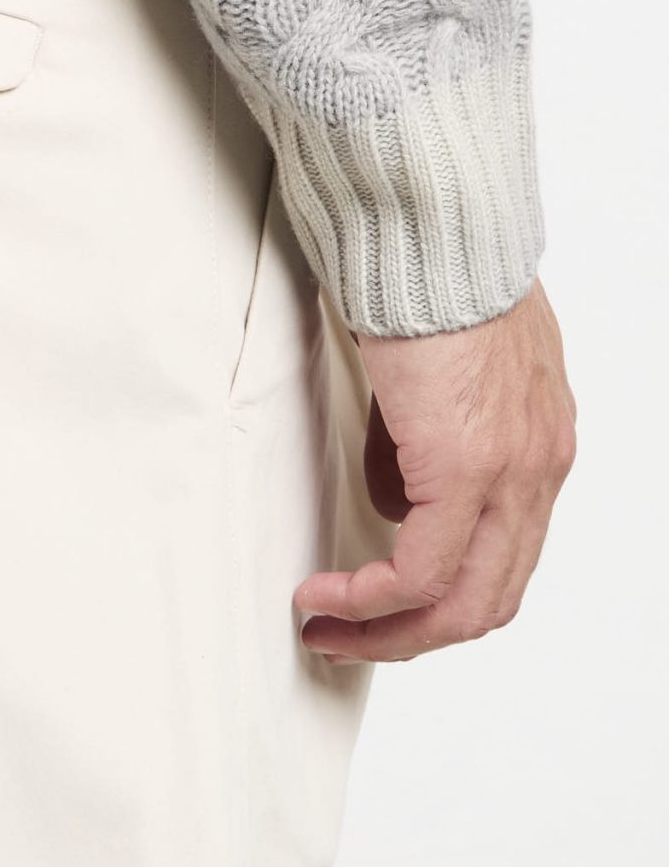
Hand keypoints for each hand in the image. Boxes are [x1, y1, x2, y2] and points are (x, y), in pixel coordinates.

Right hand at [296, 280, 574, 663]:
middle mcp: (541, 468)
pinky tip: (325, 593)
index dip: (442, 596)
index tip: (380, 603)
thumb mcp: (443, 373)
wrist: (435, 228)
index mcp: (542, 444)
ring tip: (326, 626)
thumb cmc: (430, 274)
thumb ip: (428, 440)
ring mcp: (511, 473)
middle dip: (411, 635)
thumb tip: (394, 497)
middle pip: (491, 599)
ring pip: (462, 601)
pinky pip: (418, 572)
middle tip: (347, 638)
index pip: (507, 557)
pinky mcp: (463, 468)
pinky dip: (369, 599)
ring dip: (388, 630)